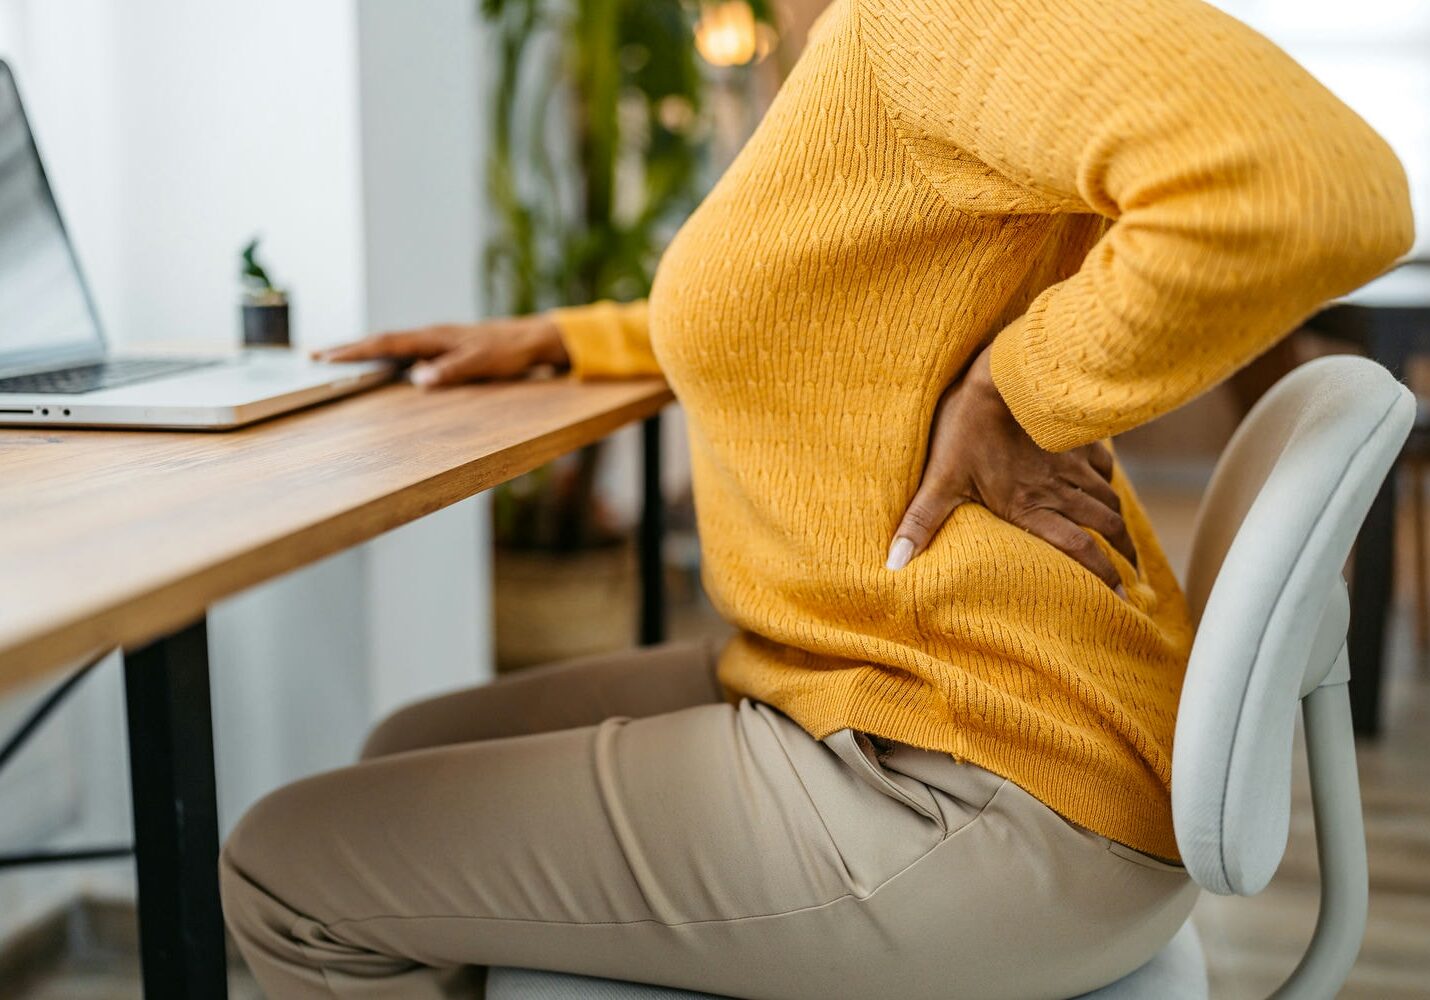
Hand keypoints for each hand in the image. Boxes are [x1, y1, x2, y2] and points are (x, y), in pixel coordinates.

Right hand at [314, 315, 568, 387]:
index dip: (355, 351)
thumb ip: (451, 371)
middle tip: (311, 356)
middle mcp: (427, 335)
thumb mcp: (481, 363)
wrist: (528, 338)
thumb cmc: (506, 351)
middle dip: (345, 348)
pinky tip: (371, 363)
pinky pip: (401, 350)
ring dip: (359, 351)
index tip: (327, 358)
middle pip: (378, 341)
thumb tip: (417, 379)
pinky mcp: (438, 348)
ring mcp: (431, 341)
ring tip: (329, 358)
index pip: (386, 344)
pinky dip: (379, 355)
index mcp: (432, 337)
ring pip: (387, 345)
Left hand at [887, 346, 1136, 593]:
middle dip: (1122, 554)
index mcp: (1029, 507)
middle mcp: (1058, 490)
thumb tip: (894, 564)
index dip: (1102, 575)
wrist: (999, 376)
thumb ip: (921, 523)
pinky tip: (1106, 486)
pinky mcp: (1075, 438)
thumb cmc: (966, 428)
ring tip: (1125, 541)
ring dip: (1119, 523)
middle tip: (1132, 578)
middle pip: (1104, 527)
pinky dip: (1109, 480)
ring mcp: (1071, 463)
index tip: (1119, 597)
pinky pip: (1104, 464)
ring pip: (1108, 499)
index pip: (1077, 549)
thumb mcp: (939, 479)